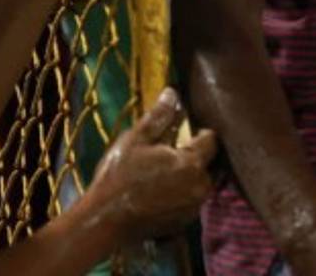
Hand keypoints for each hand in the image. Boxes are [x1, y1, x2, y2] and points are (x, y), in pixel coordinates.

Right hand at [87, 88, 216, 246]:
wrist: (103, 222)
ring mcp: (194, 206)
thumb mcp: (135, 140)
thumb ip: (159, 117)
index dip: (198, 132)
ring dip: (188, 175)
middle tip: (168, 153)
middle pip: (208, 162)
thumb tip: (173, 93)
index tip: (181, 133)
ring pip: (200, 181)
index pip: (211, 139)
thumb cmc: (118, 177)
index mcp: (192, 162)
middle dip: (194, 155)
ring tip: (161, 173)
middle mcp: (201, 185)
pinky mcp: (185, 222)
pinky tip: (159, 191)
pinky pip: (191, 199)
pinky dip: (181, 193)